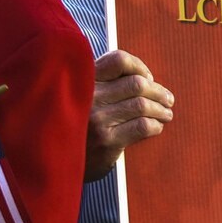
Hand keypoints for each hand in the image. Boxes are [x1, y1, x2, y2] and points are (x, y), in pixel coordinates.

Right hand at [84, 50, 173, 180]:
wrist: (54, 162)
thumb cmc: (75, 127)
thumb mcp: (79, 99)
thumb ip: (102, 84)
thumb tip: (144, 78)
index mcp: (84, 81)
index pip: (118, 60)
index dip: (139, 66)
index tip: (148, 78)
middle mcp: (89, 96)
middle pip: (136, 83)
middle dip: (158, 91)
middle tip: (167, 99)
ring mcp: (97, 119)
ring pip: (142, 104)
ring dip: (160, 109)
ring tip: (166, 113)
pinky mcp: (106, 141)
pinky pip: (141, 126)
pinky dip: (155, 125)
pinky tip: (156, 127)